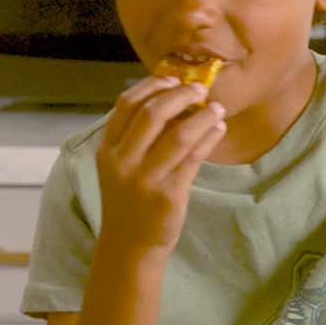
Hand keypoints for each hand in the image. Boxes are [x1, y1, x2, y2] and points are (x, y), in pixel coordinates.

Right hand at [95, 75, 227, 258]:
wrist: (129, 246)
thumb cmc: (129, 200)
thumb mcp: (120, 166)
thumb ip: (136, 137)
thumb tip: (172, 98)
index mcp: (107, 150)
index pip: (126, 104)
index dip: (151, 86)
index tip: (172, 78)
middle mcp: (123, 162)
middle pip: (152, 114)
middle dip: (180, 95)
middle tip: (200, 90)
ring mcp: (145, 179)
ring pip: (178, 135)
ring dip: (202, 116)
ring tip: (216, 108)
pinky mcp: (168, 194)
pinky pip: (194, 158)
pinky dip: (209, 138)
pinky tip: (218, 129)